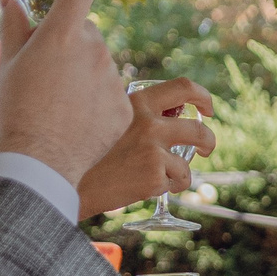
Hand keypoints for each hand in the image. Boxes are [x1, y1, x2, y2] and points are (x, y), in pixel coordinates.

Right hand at [0, 0, 131, 188]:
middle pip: (86, 35)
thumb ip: (13, 26)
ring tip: (60, 106)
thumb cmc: (15, 111)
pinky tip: (78, 121)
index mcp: (61, 34)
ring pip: (100, 65)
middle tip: (47, 77)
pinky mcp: (125, 106)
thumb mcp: (7, 64)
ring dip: (84, 76)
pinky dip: (97, 102)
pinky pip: (112, 93)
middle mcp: (93, 50)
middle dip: (70, 46)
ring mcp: (113, 79)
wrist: (38, 163)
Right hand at [78, 78, 216, 221]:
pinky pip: (176, 183)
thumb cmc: (87, 149)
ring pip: (188, 164)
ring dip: (183, 174)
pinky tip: (145, 187)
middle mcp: (149, 123)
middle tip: (205, 149)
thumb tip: (169, 112)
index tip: (207, 109)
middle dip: (209, 141)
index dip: (203, 96)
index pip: (183, 87)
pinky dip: (167, 188)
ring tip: (167, 178)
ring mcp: (153, 150)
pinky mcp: (153, 176)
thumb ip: (135, 112)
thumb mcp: (108, 118)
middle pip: (199, 130)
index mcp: (137, 102)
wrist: (67, 180)